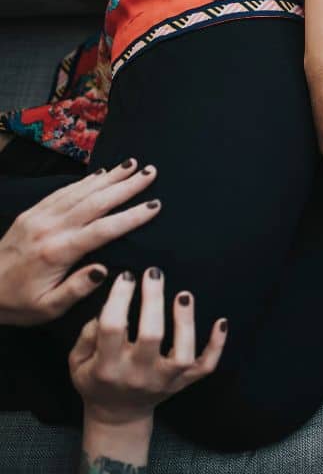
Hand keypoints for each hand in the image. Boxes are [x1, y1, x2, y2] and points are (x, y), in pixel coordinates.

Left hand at [0, 159, 160, 325]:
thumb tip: (105, 270)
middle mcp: (49, 228)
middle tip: (150, 172)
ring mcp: (39, 217)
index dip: (132, 216)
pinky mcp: (31, 214)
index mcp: (57, 252)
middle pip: (95, 202)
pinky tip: (101, 174)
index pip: (103, 230)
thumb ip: (77, 289)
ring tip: (132, 164)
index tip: (155, 205)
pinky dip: (85, 181)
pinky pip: (63, 192)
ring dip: (109, 177)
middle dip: (126, 186)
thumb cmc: (17, 304)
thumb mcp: (48, 308)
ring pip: (80, 191)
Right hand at [69, 268, 226, 426]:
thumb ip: (87, 336)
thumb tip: (106, 308)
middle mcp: (138, 375)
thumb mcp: (77, 362)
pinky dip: (217, 345)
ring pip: (183, 353)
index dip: (119, 299)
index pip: (113, 328)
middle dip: (153, 301)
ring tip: (184, 295)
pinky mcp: (184, 383)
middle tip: (153, 273)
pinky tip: (221, 322)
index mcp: (107, 368)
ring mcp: (165, 380)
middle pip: (151, 336)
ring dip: (186, 322)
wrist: (118, 414)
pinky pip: (206, 366)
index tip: (126, 276)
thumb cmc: (96, 381)